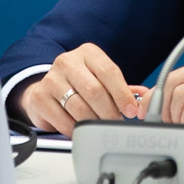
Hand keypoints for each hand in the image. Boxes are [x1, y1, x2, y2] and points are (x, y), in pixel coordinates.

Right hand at [19, 43, 147, 136]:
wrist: (45, 87)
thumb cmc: (79, 83)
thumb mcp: (100, 78)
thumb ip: (122, 88)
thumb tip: (144, 99)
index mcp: (88, 53)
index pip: (109, 72)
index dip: (122, 94)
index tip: (131, 110)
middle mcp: (68, 62)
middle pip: (94, 91)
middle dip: (109, 112)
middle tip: (116, 123)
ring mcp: (51, 78)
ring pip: (79, 107)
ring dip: (94, 122)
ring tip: (100, 128)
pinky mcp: (39, 97)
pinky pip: (63, 119)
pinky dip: (76, 129)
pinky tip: (81, 130)